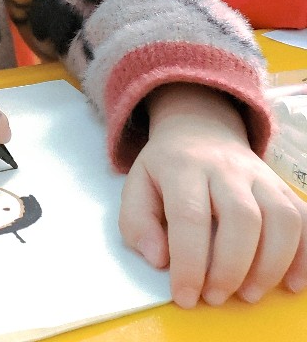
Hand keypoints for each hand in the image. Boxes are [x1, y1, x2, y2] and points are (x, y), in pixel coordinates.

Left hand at [119, 84, 306, 308]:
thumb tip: (158, 260)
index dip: (189, 263)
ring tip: (247, 294)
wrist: (199, 130)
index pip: (189, 216)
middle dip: (230, 268)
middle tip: (214, 297)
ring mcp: (259, 175)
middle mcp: (225, 168)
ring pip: (280, 219)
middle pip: (241, 218)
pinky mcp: (282, 186)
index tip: (185, 296)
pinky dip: (304, 256)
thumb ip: (137, 223)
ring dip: (269, 265)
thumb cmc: (166, 169)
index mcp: (183, 167)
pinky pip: (304, 219)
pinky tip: (289, 283)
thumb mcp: (137, 186)